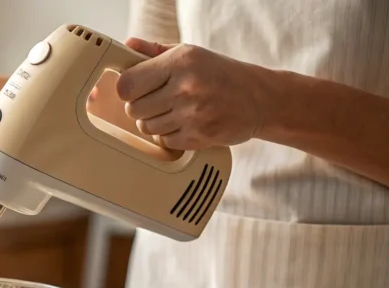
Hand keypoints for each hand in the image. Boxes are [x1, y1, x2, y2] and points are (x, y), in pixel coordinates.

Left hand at [115, 38, 270, 149]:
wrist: (261, 99)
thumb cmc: (222, 74)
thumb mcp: (191, 54)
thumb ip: (156, 51)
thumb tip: (128, 45)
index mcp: (181, 61)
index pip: (127, 84)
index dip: (127, 89)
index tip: (135, 89)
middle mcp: (186, 87)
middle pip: (133, 109)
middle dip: (141, 107)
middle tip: (158, 102)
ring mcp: (192, 114)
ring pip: (146, 127)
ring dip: (154, 123)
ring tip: (173, 112)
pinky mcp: (198, 137)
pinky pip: (164, 141)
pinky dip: (169, 136)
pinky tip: (184, 124)